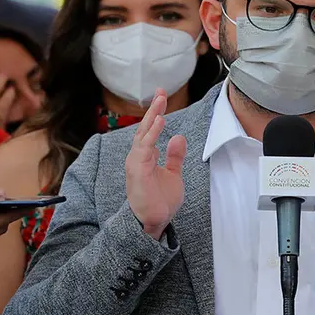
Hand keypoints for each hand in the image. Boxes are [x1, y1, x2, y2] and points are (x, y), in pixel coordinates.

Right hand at [125, 89, 185, 238]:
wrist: (154, 222)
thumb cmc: (160, 201)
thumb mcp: (173, 174)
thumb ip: (174, 156)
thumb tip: (178, 137)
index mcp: (146, 156)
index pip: (150, 130)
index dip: (156, 113)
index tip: (162, 97)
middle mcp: (138, 157)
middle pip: (145, 128)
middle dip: (153, 109)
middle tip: (161, 92)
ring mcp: (136, 163)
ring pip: (143, 135)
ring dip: (152, 117)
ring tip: (161, 102)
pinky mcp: (137, 170)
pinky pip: (144, 148)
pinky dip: (151, 134)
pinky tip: (159, 122)